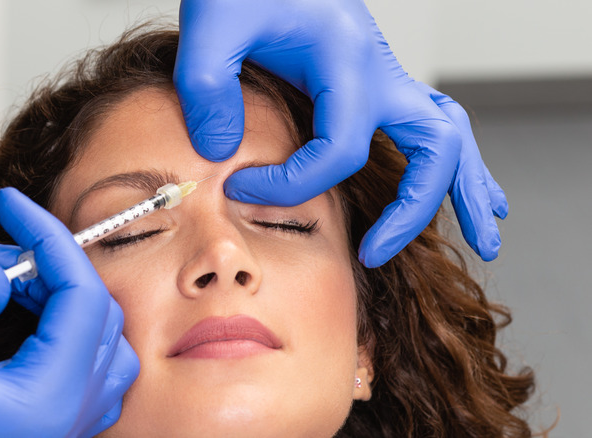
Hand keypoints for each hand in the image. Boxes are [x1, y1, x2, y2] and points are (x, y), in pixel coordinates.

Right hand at [0, 188, 138, 437]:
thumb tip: (0, 273)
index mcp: (48, 401)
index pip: (84, 296)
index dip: (49, 237)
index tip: (12, 204)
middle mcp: (64, 420)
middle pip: (95, 316)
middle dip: (46, 267)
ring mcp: (56, 431)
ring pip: (94, 343)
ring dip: (55, 298)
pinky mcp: (37, 433)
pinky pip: (80, 372)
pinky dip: (59, 331)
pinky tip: (19, 319)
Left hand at [174, 0, 506, 266]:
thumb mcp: (213, 24)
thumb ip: (208, 86)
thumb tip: (225, 153)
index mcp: (347, 58)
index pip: (339, 150)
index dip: (291, 185)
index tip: (240, 190)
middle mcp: (378, 69)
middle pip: (432, 147)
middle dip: (413, 210)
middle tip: (375, 255)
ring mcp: (383, 74)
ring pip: (448, 135)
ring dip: (465, 188)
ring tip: (486, 239)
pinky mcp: (373, 81)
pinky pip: (428, 124)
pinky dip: (447, 162)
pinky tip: (454, 188)